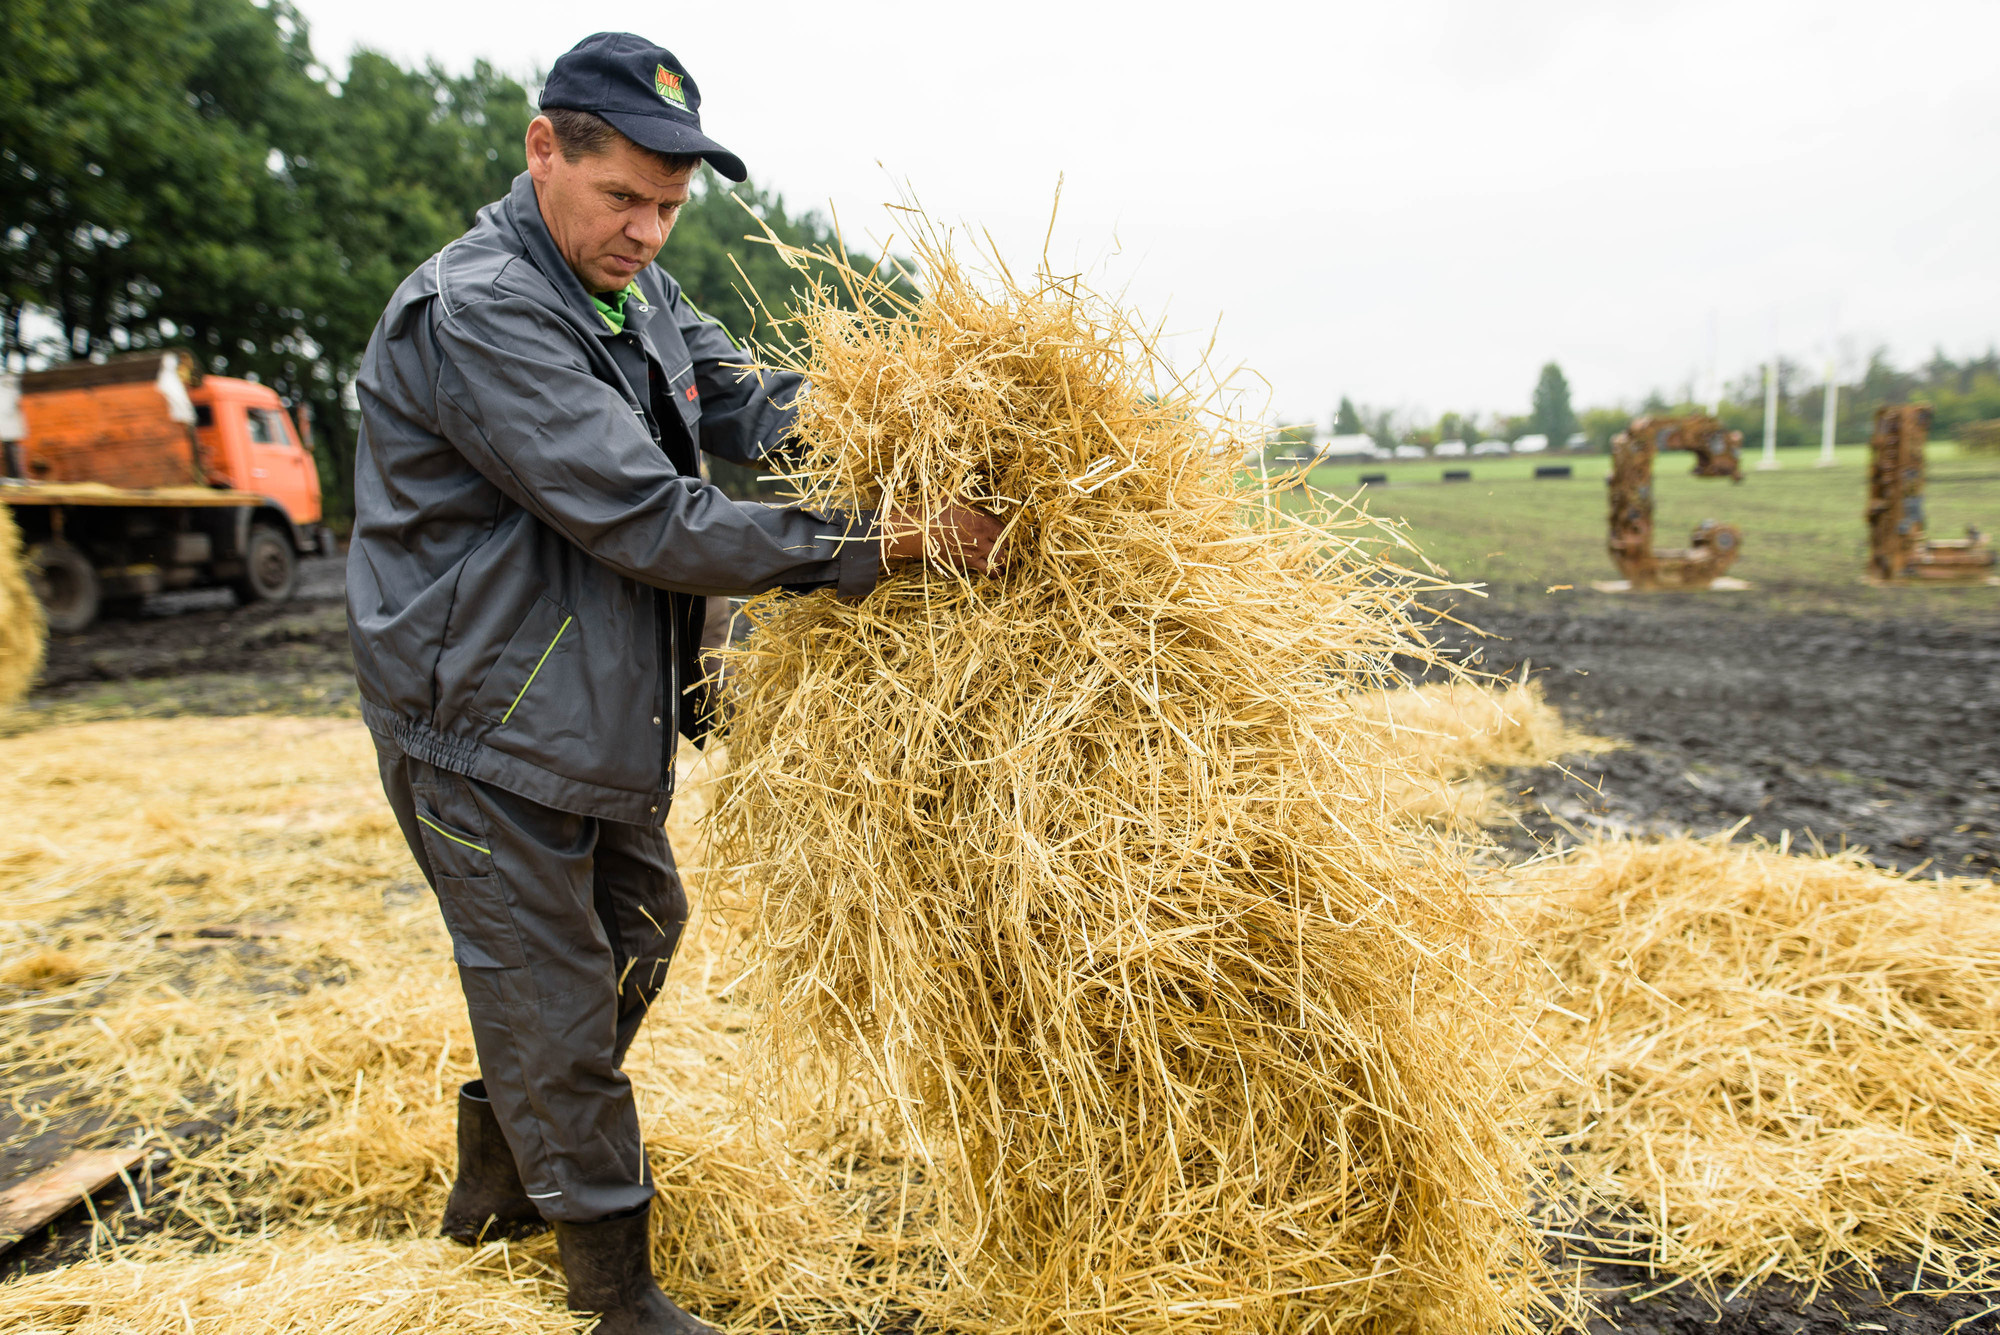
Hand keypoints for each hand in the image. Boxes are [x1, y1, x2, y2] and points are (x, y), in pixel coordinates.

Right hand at [882, 504, 1006, 574]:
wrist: (918, 531)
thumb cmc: (934, 511)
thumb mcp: (954, 496)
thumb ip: (969, 494)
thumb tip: (975, 478)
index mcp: (983, 522)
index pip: (1005, 531)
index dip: (1009, 534)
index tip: (1007, 535)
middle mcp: (982, 540)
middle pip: (1005, 551)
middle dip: (1009, 553)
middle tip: (1009, 553)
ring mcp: (973, 554)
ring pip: (996, 566)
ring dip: (1001, 567)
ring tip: (1003, 567)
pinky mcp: (964, 564)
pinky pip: (982, 572)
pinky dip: (988, 573)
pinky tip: (989, 572)